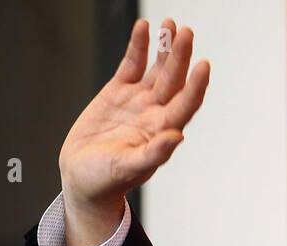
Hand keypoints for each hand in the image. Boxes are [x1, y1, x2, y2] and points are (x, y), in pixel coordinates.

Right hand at [57, 18, 209, 245]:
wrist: (82, 178)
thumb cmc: (107, 180)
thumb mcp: (129, 168)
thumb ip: (154, 153)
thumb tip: (176, 136)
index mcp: (162, 132)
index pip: (186, 104)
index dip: (196, 85)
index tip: (204, 64)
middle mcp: (155, 113)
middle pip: (173, 80)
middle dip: (180, 56)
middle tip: (186, 32)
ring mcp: (137, 101)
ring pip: (156, 69)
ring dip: (164, 48)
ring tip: (171, 24)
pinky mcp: (117, 93)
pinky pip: (131, 65)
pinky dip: (138, 48)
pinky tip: (143, 28)